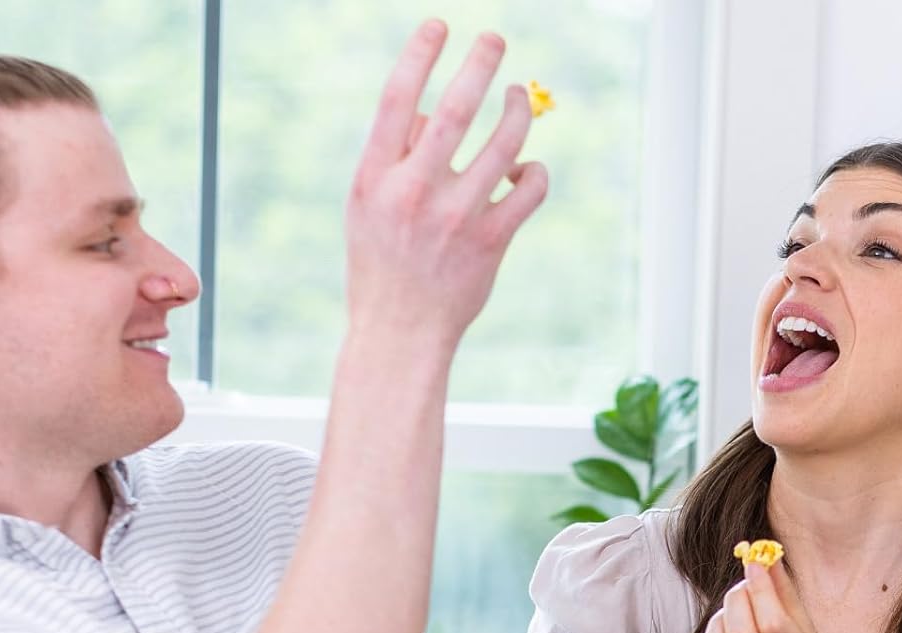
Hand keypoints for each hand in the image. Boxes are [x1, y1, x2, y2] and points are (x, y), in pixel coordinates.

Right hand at [345, 22, 547, 347]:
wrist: (400, 333)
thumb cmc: (382, 265)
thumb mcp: (367, 207)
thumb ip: (393, 157)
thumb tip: (427, 109)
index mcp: (376, 178)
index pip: (396, 99)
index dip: (420, 54)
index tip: (440, 26)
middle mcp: (415, 193)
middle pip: (455, 110)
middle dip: (479, 64)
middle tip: (495, 40)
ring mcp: (456, 218)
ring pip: (504, 144)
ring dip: (518, 110)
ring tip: (518, 96)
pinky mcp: (491, 242)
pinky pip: (529, 189)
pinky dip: (534, 172)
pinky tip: (525, 171)